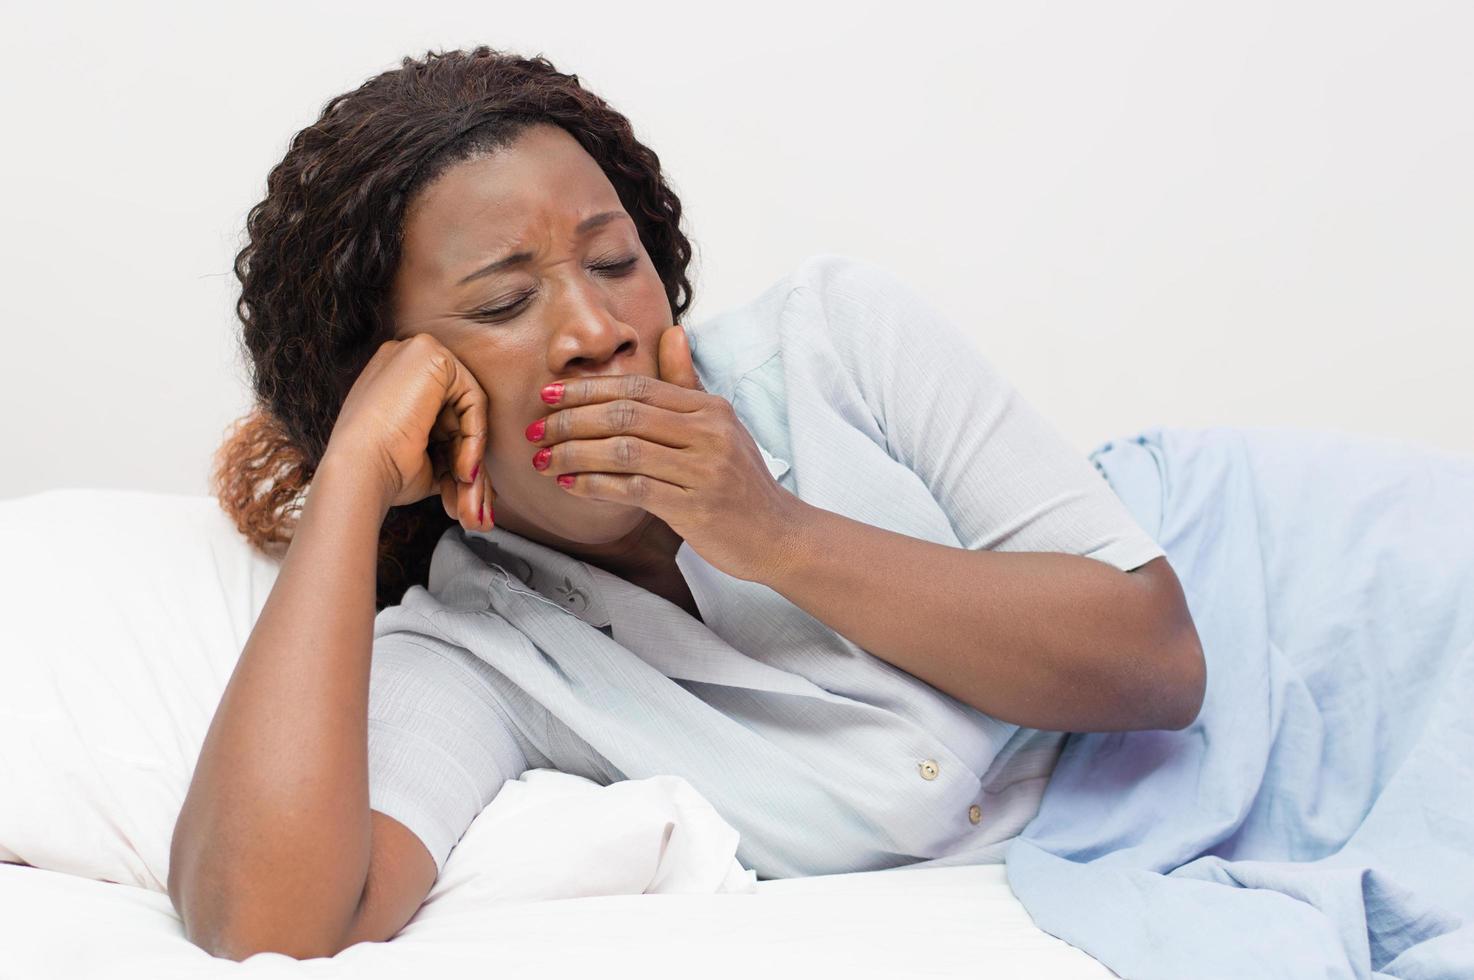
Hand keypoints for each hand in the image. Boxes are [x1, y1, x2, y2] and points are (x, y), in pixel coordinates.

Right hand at [322, 333, 495, 528]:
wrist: (359, 474)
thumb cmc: (384, 474)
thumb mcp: (427, 461)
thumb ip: (454, 453)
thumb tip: (484, 480)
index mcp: (394, 384)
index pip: (444, 418)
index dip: (457, 458)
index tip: (462, 497)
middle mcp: (402, 362)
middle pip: (458, 415)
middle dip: (469, 464)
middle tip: (472, 509)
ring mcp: (413, 353)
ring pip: (468, 411)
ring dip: (472, 460)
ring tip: (469, 501)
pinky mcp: (429, 354)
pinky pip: (472, 400)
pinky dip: (474, 439)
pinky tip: (462, 471)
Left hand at [525, 325, 794, 581]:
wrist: (778, 535)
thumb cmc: (739, 482)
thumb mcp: (719, 427)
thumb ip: (688, 385)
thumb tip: (673, 333)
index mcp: (710, 408)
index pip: (638, 388)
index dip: (588, 390)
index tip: (549, 395)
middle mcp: (709, 433)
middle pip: (625, 415)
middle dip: (572, 420)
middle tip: (536, 430)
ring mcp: (703, 470)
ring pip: (623, 451)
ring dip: (574, 454)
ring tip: (543, 460)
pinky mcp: (695, 506)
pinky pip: (633, 490)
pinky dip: (594, 485)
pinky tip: (570, 485)